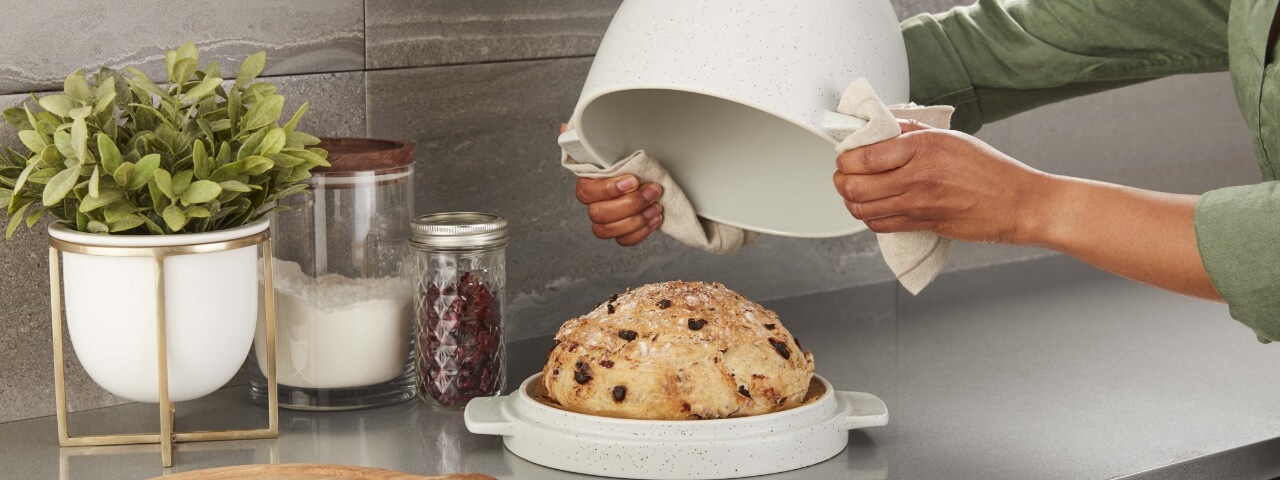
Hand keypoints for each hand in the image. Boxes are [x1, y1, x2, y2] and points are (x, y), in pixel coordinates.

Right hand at [564, 124, 663, 245]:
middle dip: (630, 204)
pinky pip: (623, 240)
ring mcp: (606, 220)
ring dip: (636, 220)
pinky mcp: (620, 232)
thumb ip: (590, 140)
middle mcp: (593, 203)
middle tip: (652, 191)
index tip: (632, 181)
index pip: (588, 192)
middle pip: (599, 214)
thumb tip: (566, 128)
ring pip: (608, 230)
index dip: (610, 190)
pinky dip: (641, 233)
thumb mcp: (612, 147)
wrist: (644, 176)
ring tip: (656, 206)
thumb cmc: (625, 161)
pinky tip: (655, 218)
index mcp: (587, 182)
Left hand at [833, 120, 1052, 243]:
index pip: (863, 156)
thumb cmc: (989, 168)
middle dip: (841, 180)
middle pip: (854, 185)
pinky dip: (867, 216)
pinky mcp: (922, 225)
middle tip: (843, 174)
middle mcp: (917, 177)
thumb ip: (911, 132)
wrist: (1017, 202)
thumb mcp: (950, 137)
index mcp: (923, 147)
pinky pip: (879, 224)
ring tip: (854, 190)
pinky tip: (872, 206)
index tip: (845, 155)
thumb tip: (880, 128)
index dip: (845, 158)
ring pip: (861, 208)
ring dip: (850, 200)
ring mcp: (918, 204)